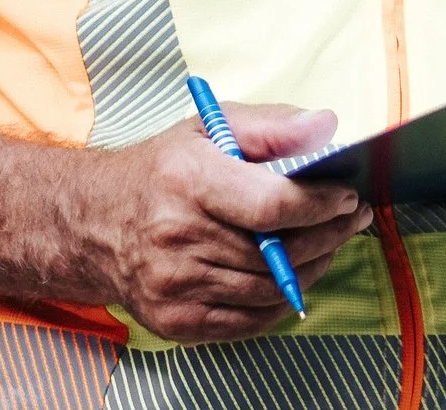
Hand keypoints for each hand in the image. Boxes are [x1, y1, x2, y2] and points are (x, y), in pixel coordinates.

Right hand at [83, 102, 370, 341]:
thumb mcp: (211, 127)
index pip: (272, 205)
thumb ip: (273, 125)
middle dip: (329, 234)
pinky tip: (294, 274)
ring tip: (329, 243)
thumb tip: (327, 127)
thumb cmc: (163, 171)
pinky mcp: (176, 320)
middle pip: (278, 251)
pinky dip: (281, 300)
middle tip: (352, 218)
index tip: (345, 196)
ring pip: (270, 289)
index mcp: (187, 180)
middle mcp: (176, 235)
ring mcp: (174, 284)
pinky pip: (250, 320)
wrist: (93, 224)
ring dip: (313, 267)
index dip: (320, 205)